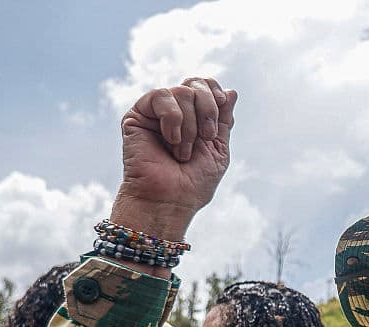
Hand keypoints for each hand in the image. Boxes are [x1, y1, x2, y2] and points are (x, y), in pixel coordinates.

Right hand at [111, 77, 237, 242]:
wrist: (170, 200)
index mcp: (193, 118)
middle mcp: (174, 112)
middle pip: (196, 84)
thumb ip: (224, 119)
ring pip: (182, 91)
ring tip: (183, 151)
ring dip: (191, 125)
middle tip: (206, 136)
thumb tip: (231, 90)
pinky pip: (161, 96)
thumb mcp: (218, 149)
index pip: (206, 86)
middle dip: (208, 110)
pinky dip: (173, 119)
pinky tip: (171, 140)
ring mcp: (155, 113)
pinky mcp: (137, 115)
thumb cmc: (193, 183)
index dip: (216, 94)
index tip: (222, 109)